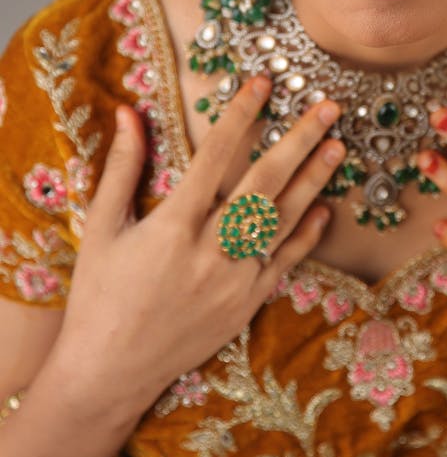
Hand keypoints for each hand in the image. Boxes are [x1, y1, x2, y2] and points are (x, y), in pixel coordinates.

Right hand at [51, 76, 343, 415]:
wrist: (108, 372)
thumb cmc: (99, 294)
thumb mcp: (101, 227)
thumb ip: (121, 167)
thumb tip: (131, 112)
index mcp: (172, 227)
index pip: (214, 157)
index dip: (240, 116)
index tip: (262, 84)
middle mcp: (209, 252)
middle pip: (263, 185)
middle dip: (299, 141)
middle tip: (328, 109)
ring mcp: (233, 281)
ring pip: (282, 221)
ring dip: (313, 181)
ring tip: (338, 147)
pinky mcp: (246, 306)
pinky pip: (285, 263)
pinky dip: (306, 235)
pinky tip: (324, 209)